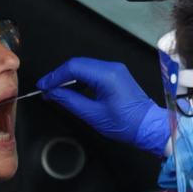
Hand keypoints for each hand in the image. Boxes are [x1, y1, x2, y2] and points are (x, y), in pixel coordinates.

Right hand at [37, 57, 168, 155]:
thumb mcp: (93, 115)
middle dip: (60, 76)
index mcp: (107, 75)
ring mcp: (115, 70)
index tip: (43, 86)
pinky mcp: (116, 75)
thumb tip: (53, 93)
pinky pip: (93, 72)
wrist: (149, 127)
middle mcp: (112, 68)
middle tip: (47, 89)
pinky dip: (80, 79)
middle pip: (78, 64)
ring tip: (57, 91)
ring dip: (69, 78)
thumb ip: (70, 101)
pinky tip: (72, 90)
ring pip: (84, 67)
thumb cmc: (127, 124)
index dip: (54, 76)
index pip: (73, 68)